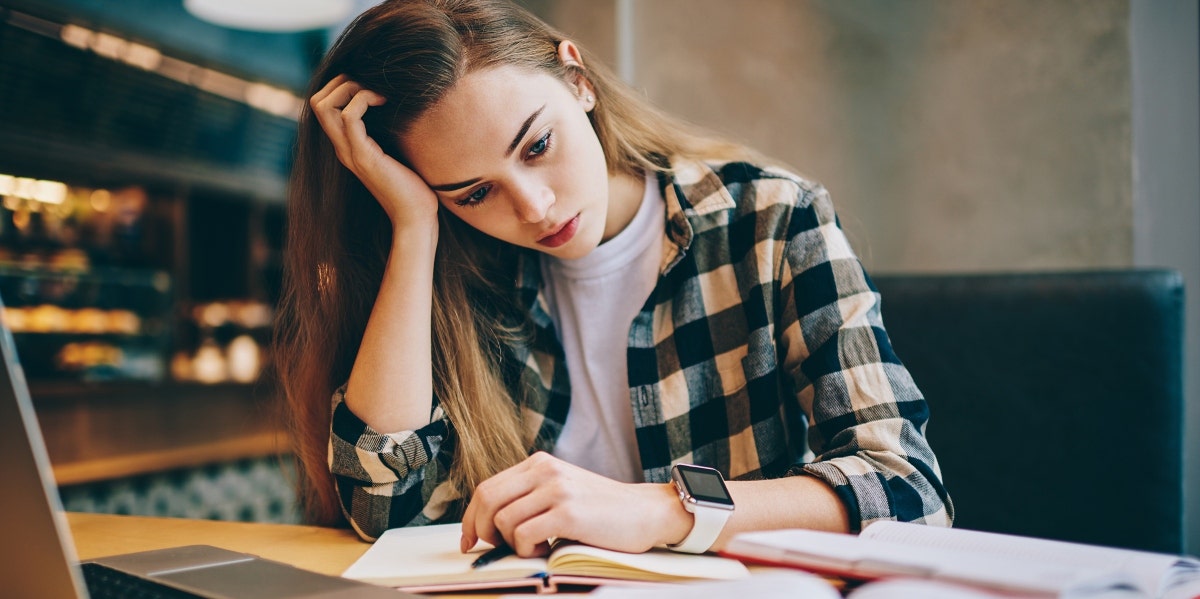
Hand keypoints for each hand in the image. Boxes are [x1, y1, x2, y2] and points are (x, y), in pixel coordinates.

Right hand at [309, 75, 437, 230]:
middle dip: (342, 82)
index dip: (341, 86)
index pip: (324, 107)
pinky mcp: (363, 156)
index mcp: (347, 146)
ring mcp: (349, 152)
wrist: (416, 217)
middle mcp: (342, 148)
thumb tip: (396, 108)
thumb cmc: (413, 186)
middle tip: (371, 85)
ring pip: (325, 105)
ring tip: (378, 92)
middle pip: (318, 102)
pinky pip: (350, 116)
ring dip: (350, 87)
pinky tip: (385, 101)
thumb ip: (389, 134)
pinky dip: (364, 99)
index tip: (371, 86)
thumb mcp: (397, 152)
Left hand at [459, 452, 690, 556]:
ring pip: (503, 520)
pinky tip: (545, 550)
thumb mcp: (561, 491)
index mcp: (539, 463)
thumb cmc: (603, 511)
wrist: (647, 512)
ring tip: (535, 548)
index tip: (469, 540)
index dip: (470, 517)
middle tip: (495, 548)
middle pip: (486, 500)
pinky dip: (527, 550)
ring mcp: (556, 489)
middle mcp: (544, 470)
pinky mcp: (568, 512)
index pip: (487, 488)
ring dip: (512, 544)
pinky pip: (524, 535)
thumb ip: (530, 497)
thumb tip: (487, 525)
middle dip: (481, 531)